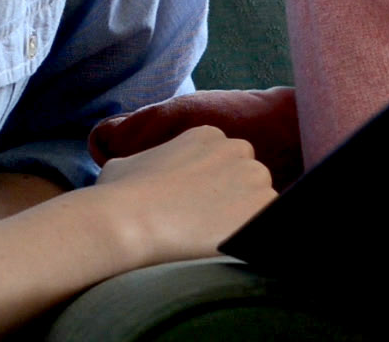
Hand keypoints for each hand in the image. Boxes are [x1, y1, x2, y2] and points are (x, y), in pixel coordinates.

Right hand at [93, 124, 276, 264]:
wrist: (127, 222)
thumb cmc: (119, 196)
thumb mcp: (123, 166)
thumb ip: (143, 162)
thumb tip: (138, 173)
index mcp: (208, 136)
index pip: (226, 162)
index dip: (216, 188)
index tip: (200, 208)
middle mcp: (238, 150)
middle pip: (249, 179)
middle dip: (235, 201)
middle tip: (210, 227)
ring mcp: (255, 178)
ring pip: (261, 203)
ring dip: (245, 221)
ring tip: (216, 243)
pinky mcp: (264, 209)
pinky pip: (270, 227)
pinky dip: (255, 241)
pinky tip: (229, 252)